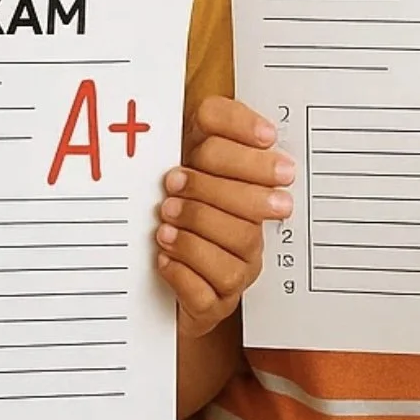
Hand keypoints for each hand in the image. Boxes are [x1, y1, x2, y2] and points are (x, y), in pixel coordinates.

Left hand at [159, 96, 292, 336]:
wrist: (158, 276)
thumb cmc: (180, 203)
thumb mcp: (192, 153)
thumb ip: (214, 122)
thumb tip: (228, 112)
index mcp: (254, 197)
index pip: (262, 178)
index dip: (234, 163)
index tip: (195, 156)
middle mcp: (251, 238)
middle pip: (246, 225)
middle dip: (206, 204)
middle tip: (170, 194)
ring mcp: (237, 275)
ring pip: (229, 263)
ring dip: (192, 241)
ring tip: (164, 229)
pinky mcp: (214, 307)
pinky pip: (206, 297)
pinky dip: (182, 276)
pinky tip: (163, 260)